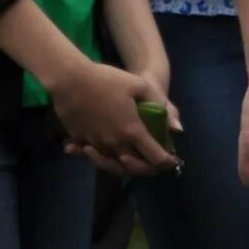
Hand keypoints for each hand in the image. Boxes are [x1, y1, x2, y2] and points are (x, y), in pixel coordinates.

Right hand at [48, 59, 177, 176]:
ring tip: (132, 159)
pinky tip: (105, 152)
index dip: (166, 163)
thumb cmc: (108, 80)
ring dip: (124, 166)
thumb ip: (161, 105)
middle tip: (154, 163)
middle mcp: (114, 144)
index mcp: (132, 132)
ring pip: (112, 165)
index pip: (154, 158)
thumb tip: (178, 129)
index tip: (171, 161)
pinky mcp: (79, 141)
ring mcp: (94, 144)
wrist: (70, 80)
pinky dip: (100, 157)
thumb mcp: (141, 85)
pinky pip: (92, 155)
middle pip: (133, 168)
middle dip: (147, 169)